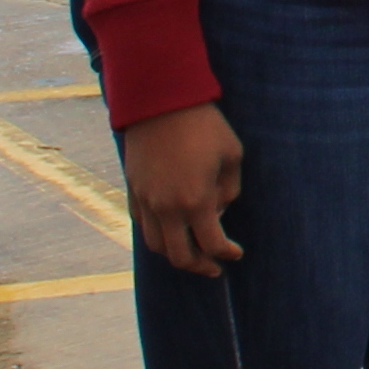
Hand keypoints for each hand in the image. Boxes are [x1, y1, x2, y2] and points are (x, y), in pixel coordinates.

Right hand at [122, 102, 243, 274]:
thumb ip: (229, 190)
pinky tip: (172, 229)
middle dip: (200, 266)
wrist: (160, 101)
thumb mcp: (232, 155)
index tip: (236, 253)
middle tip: (214, 267)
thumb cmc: (204, 125)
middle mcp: (166, 207)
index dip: (227, 254)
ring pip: (156, 245)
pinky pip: (142, 225)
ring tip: (193, 251)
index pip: (212, 244)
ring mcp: (145, 200)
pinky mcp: (132, 190)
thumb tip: (219, 210)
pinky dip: (158, 235)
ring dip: (176, 254)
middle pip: (179, 256)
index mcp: (195, 200)